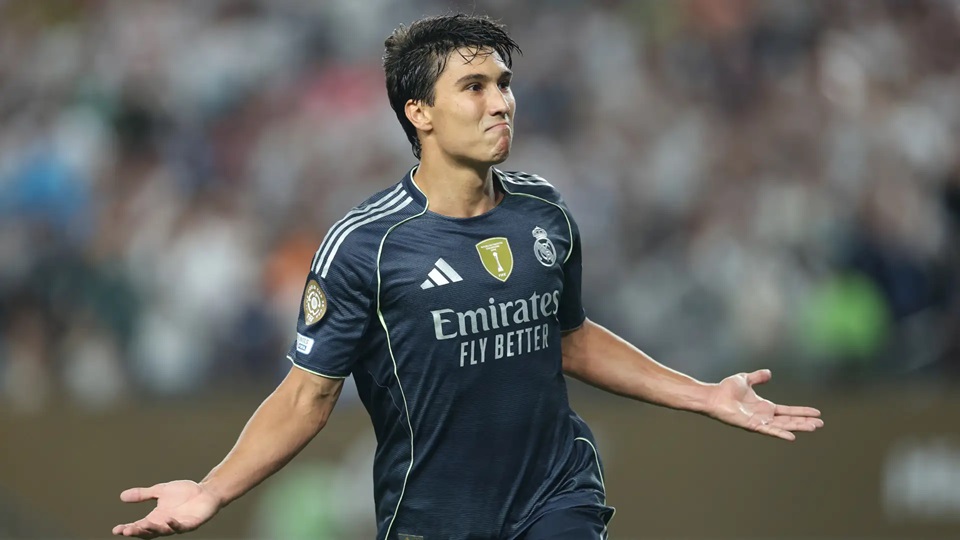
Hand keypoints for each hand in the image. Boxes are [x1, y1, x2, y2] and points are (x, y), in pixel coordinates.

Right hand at [112, 480, 220, 537]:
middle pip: (148, 532)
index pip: (139, 526)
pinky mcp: (191, 523)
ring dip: (153, 529)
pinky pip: (181, 527)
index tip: (116, 530)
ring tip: (144, 524)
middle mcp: (165, 523)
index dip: (128, 529)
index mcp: (156, 517)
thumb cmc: (184, 493)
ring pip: (163, 531)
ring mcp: (178, 525)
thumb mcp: (160, 491)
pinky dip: (174, 524)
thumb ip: (143, 495)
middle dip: (137, 532)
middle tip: (126, 530)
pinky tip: (168, 520)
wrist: (206, 491)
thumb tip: (122, 496)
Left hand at [705, 369, 822, 440]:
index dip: (802, 412)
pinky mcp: (752, 426)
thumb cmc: (726, 389)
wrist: (714, 395)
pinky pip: (769, 431)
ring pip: (783, 426)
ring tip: (813, 428)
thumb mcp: (746, 379)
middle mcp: (764, 416)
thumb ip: (758, 377)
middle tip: (821, 423)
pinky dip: (780, 433)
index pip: (788, 411)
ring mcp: (759, 422)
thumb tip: (769, 373)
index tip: (817, 413)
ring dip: (798, 427)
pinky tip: (792, 436)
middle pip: (789, 420)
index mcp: (765, 407)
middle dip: (805, 422)